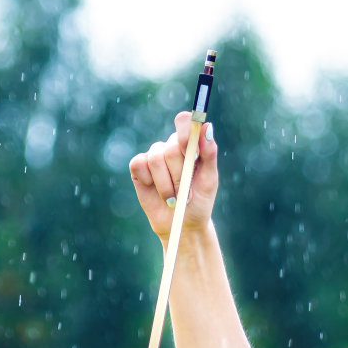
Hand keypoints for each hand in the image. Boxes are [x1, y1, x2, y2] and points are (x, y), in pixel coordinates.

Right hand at [128, 110, 218, 240]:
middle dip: (180, 175)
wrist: (182, 225)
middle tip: (186, 192)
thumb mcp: (209, 180)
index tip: (187, 143)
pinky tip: (154, 190)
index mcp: (191, 145)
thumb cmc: (199, 202)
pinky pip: (139, 164)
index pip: (185, 122)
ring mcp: (154, 156)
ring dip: (166, 185)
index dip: (185, 129)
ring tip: (173, 198)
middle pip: (171, 147)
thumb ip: (209, 153)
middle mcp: (171, 146)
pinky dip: (148, 181)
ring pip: (156, 159)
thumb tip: (207, 126)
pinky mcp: (138, 167)